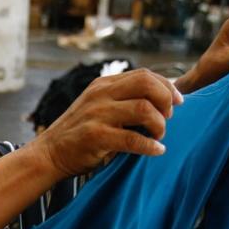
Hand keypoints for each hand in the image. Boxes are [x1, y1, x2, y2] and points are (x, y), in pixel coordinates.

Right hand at [31, 69, 183, 180]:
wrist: (50, 154)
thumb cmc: (80, 134)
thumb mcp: (99, 107)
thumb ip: (123, 100)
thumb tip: (162, 101)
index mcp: (104, 84)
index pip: (145, 74)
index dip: (167, 86)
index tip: (178, 102)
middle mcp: (101, 94)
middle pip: (147, 85)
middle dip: (166, 101)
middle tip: (167, 119)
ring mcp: (97, 114)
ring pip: (144, 110)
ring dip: (159, 125)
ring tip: (158, 136)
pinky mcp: (95, 136)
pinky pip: (132, 139)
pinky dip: (150, 146)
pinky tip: (156, 151)